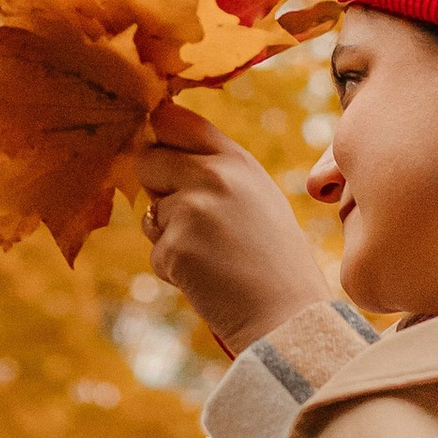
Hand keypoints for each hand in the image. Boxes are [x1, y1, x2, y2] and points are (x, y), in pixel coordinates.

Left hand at [139, 106, 330, 355]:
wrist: (289, 317)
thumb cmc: (274, 261)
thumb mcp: (258, 199)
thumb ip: (216, 173)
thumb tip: (156, 157)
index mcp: (237, 160)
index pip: (176, 120)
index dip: (158, 133)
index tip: (155, 147)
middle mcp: (213, 176)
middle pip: (148, 161)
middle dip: (155, 189)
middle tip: (190, 221)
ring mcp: (192, 209)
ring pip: (149, 213)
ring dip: (168, 237)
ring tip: (212, 257)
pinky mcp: (176, 246)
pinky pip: (155, 253)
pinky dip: (174, 270)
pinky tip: (208, 280)